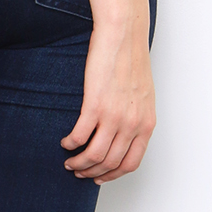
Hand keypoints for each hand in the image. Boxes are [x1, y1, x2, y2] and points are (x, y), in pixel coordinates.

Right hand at [61, 11, 154, 181]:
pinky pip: (79, 136)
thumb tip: (124, 134)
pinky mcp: (95, 105)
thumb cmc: (131, 60)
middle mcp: (132, 124)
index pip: (131, 163)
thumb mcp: (143, 96)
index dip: (113, 175)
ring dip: (79, 164)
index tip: (100, 176)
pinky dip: (70, 144)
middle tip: (79, 171)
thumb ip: (136, 117)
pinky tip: (65, 142)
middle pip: (110, 163)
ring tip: (69, 161)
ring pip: (94, 156)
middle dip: (92, 172)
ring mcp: (114, 116)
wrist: (123, 35)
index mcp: (146, 124)